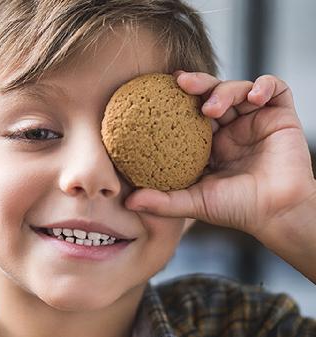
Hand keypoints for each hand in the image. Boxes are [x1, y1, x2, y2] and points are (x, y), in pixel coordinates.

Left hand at [125, 71, 315, 264]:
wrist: (278, 213)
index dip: (176, 97)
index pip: (190, 110)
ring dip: (224, 90)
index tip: (157, 89)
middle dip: (197, 83)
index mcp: (209, 142)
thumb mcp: (193, 202)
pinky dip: (264, 85)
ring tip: (212, 107)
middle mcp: (231, 127)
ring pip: (238, 88)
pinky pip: (275, 89)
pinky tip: (253, 97)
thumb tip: (128, 202)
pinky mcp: (281, 116)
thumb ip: (162, 201)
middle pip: (211, 92)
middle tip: (180, 83)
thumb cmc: (237, 209)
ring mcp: (256, 120)